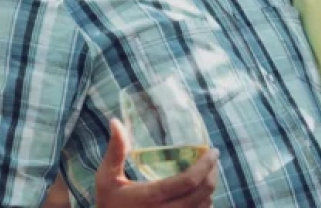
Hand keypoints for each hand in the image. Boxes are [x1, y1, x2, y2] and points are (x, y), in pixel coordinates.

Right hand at [95, 118, 218, 207]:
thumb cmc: (108, 202)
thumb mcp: (107, 177)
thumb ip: (116, 150)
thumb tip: (116, 121)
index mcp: (150, 197)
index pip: (188, 181)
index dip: (205, 165)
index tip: (212, 151)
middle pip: (203, 194)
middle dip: (213, 174)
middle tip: (213, 159)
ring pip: (205, 207)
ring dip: (210, 188)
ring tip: (208, 172)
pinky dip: (205, 203)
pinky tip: (201, 192)